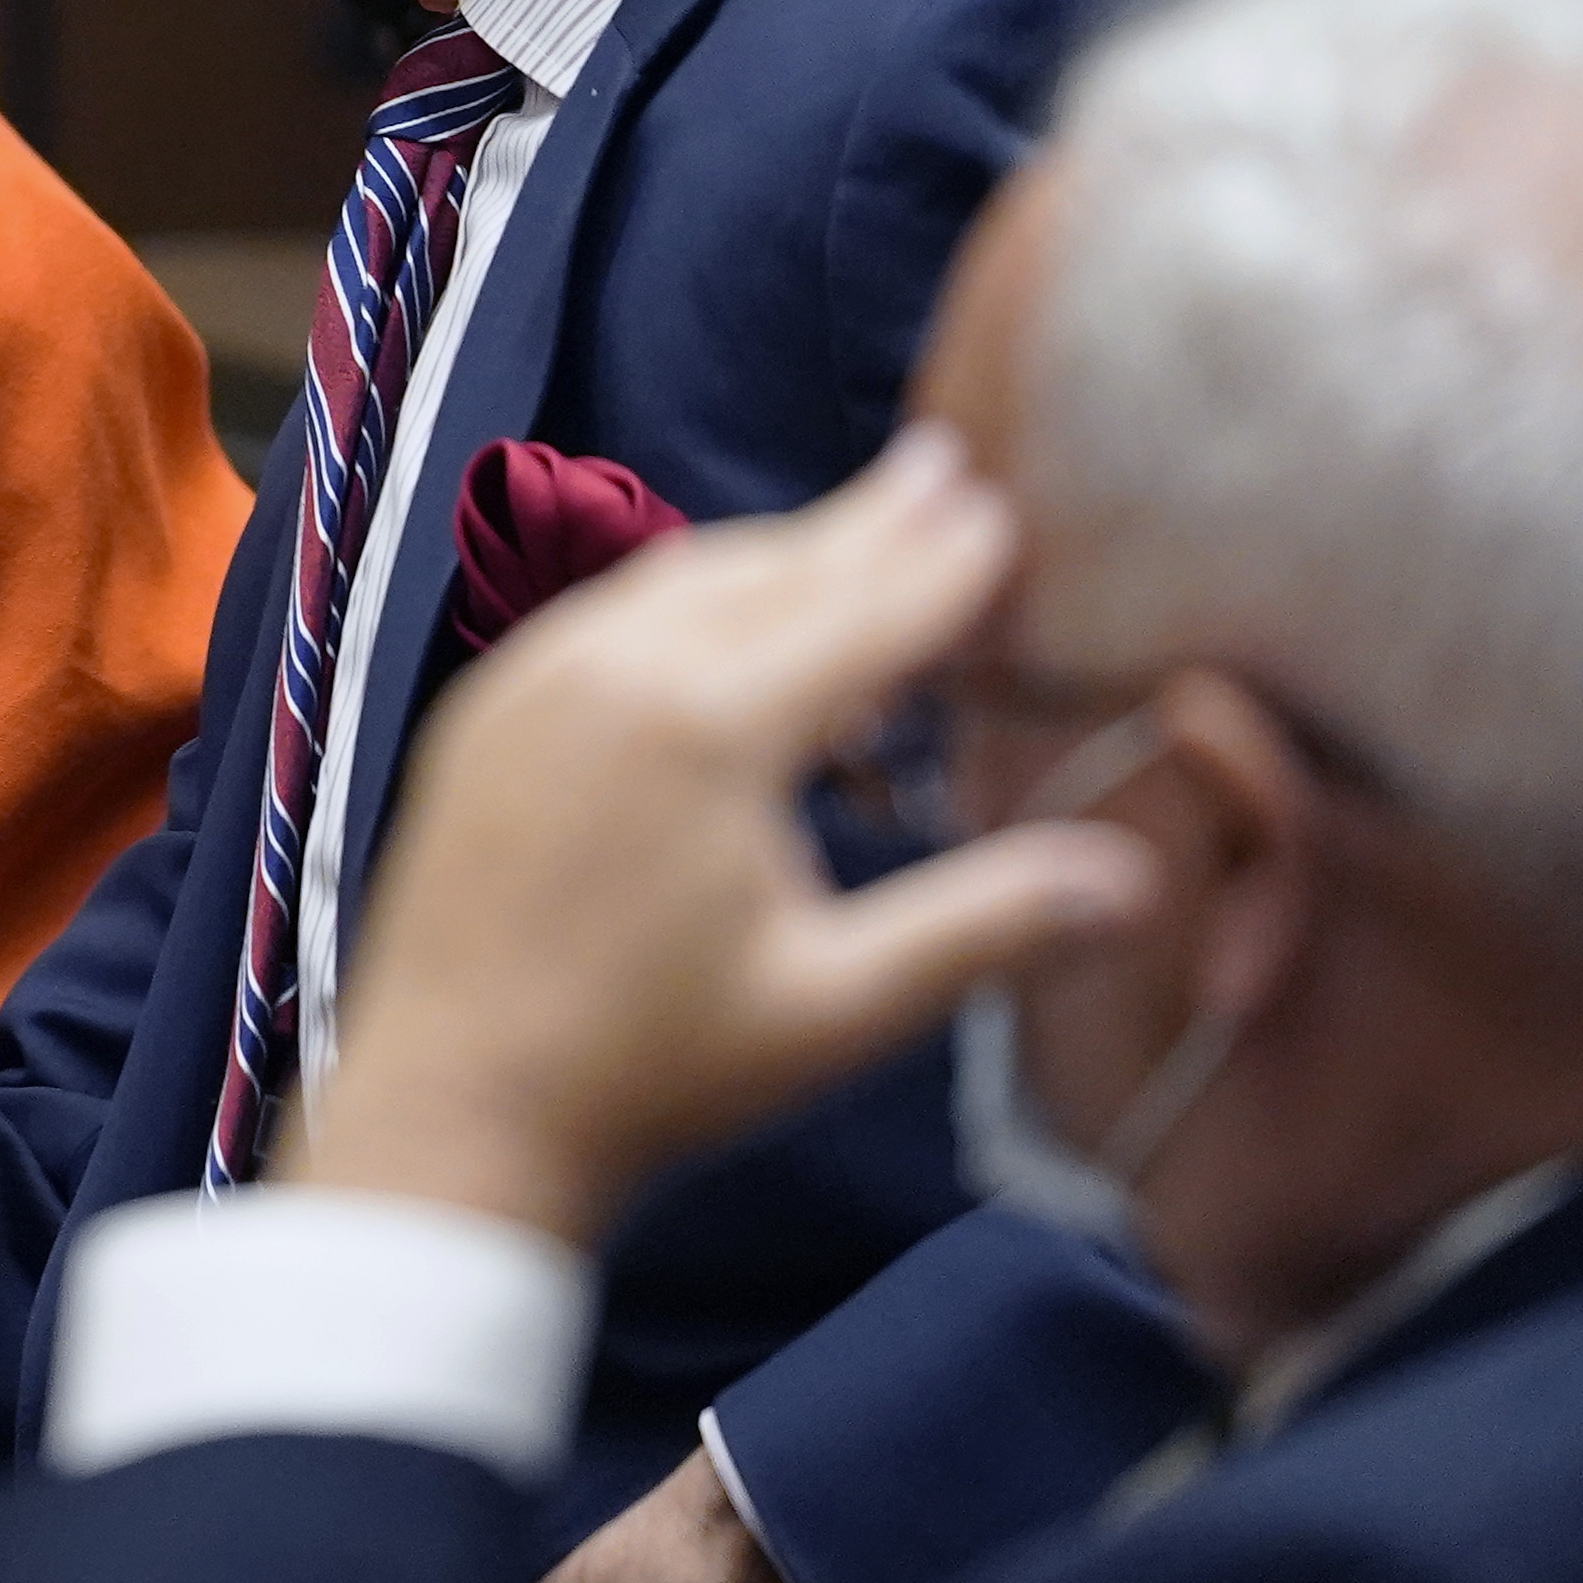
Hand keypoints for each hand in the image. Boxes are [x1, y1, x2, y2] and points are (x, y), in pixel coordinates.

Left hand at [297, 431, 1156, 1246]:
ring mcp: (533, 681)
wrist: (450, 1107)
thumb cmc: (649, 1072)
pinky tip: (732, 635)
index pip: (859, 616)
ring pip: (683, 580)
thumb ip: (985, 926)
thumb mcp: (837, 1008)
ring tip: (859, 552)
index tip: (999, 509)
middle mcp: (611, 671)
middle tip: (941, 474)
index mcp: (706, 729)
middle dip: (866, 527)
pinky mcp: (486, 710)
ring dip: (778, 562)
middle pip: (773, 570)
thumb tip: (1132, 878)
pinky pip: (606, 616)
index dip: (940, 565)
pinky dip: (690, 605)